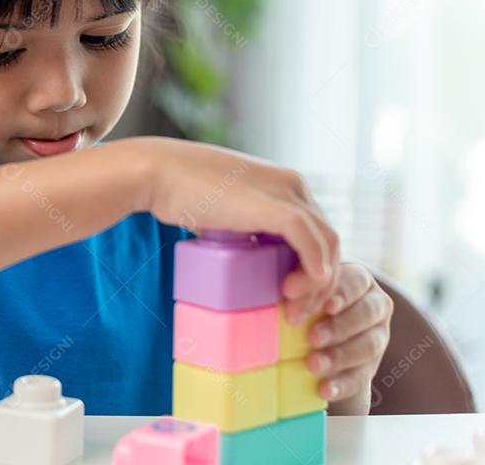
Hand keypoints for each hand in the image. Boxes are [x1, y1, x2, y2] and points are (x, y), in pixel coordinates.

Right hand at [134, 137, 339, 305]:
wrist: (158, 173)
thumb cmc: (181, 190)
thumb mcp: (224, 208)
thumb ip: (241, 224)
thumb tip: (242, 257)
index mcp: (283, 183)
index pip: (316, 231)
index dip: (313, 267)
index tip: (292, 296)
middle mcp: (293, 184)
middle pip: (328, 240)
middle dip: (319, 283)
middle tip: (295, 313)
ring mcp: (286, 193)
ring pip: (326, 244)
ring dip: (316, 284)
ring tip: (291, 308)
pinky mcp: (275, 206)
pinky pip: (310, 242)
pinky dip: (313, 269)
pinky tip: (300, 289)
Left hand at [304, 262, 392, 411]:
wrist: (314, 337)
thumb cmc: (303, 300)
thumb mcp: (303, 290)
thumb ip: (300, 288)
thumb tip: (287, 290)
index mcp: (359, 280)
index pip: (355, 282)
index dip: (341, 294)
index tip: (325, 307)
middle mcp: (375, 305)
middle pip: (366, 314)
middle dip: (339, 327)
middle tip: (313, 337)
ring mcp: (378, 335)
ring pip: (368, 346)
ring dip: (339, 356)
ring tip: (313, 364)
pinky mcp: (372, 365)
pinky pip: (361, 376)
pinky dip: (342, 384)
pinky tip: (324, 389)